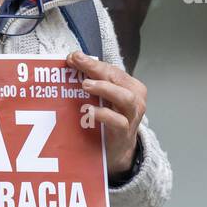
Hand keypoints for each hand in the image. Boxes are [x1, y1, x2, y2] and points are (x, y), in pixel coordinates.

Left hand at [67, 50, 146, 178]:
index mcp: (130, 86)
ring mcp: (132, 116)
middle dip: (95, 68)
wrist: (118, 149)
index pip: (111, 70)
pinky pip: (118, 122)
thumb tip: (71, 62)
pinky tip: (90, 111)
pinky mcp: (124, 133)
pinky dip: (104, 115)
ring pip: (125, 98)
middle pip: (117, 79)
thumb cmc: (109, 120)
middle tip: (77, 62)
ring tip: (85, 84)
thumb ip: (92, 83)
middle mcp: (135, 99)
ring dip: (104, 88)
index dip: (93, 62)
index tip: (73, 57)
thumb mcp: (102, 99)